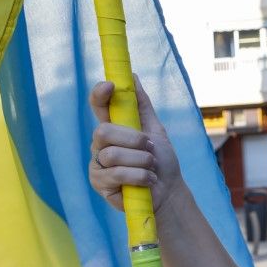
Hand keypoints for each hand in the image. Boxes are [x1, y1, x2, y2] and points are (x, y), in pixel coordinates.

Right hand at [88, 80, 180, 212]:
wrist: (168, 191)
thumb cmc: (161, 160)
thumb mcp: (155, 130)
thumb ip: (142, 106)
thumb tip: (132, 76)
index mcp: (113, 127)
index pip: (99, 106)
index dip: (100, 94)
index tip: (111, 85)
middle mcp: (100, 144)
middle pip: (103, 131)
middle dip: (133, 139)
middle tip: (150, 147)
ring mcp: (97, 163)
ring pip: (112, 154)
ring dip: (141, 161)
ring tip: (151, 167)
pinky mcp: (99, 183)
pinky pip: (116, 174)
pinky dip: (139, 176)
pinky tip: (148, 180)